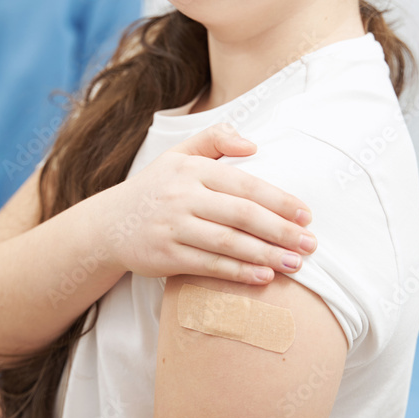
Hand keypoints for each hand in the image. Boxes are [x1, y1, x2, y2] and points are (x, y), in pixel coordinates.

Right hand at [103, 122, 316, 284]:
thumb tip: (253, 144)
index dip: (278, 200)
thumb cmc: (155, 188)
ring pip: (228, 243)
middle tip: (310, 244)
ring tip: (295, 264)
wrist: (108, 225)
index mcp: (191, 169)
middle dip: (280, 231)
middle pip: (241, 215)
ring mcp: (172, 227)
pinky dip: (238, 273)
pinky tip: (264, 277)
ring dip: (266, 255)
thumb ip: (215, 140)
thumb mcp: (178, 155)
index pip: (244, 184)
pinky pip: (209, 265)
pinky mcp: (165, 256)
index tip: (306, 214)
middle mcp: (182, 196)